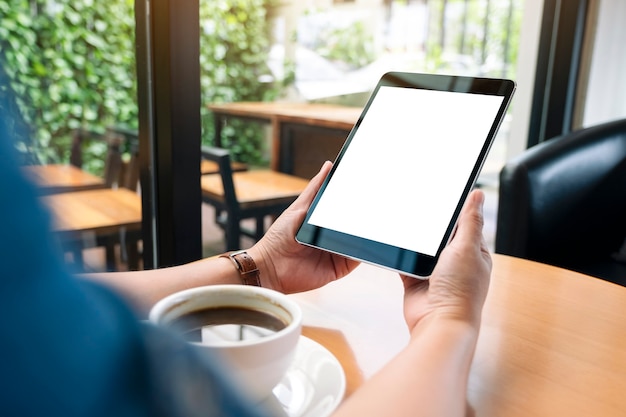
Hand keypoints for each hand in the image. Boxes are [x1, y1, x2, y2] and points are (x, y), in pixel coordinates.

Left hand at [250, 161, 359, 292]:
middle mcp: (333, 236)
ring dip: (365, 232)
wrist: (271, 266)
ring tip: (371, 220)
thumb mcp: (299, 207)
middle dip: (363, 215)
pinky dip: (363, 250)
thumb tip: (329, 166)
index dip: (356, 199)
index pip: (346, 208)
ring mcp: (338, 251)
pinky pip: (356, 258)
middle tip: (373, 203)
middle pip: (354, 224)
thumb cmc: (279, 237)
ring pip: (358, 240)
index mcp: (324, 221)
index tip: (366, 186)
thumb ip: (315, 189)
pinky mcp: (340, 267)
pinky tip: (363, 239)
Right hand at [401, 189, 491, 334]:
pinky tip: (396, 246)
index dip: (455, 210)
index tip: (442, 194)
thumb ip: (469, 221)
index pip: (465, 224)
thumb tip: (477, 195)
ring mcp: (435, 272)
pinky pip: (406, 262)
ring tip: (407, 228)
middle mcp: (456, 262)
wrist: (438, 323)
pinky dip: (401, 255)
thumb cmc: (460, 292)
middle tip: (420, 209)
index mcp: (474, 253)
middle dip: (430, 226)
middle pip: (440, 234)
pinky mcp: (415, 280)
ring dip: (415, 241)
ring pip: (421, 247)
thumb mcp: (467, 248)